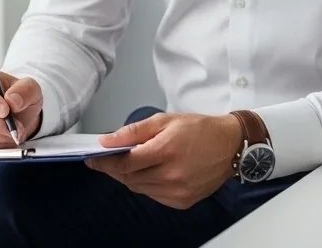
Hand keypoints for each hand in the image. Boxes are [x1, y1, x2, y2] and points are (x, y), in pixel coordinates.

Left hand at [85, 112, 243, 208]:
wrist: (230, 145)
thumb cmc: (199, 129)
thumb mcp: (164, 120)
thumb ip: (133, 132)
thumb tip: (107, 140)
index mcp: (166, 151)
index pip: (125, 163)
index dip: (104, 162)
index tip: (92, 158)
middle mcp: (172, 175)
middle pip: (129, 178)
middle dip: (114, 169)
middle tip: (106, 160)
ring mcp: (178, 191)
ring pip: (139, 189)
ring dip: (129, 177)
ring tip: (129, 163)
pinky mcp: (183, 201)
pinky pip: (154, 196)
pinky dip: (145, 185)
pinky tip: (149, 172)